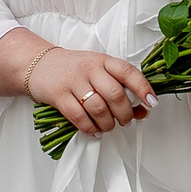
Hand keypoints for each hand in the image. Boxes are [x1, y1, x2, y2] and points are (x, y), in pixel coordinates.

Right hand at [25, 45, 153, 138]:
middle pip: (115, 94)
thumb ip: (120, 89)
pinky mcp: (59, 95)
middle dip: (125, 113)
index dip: (143, 87)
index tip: (151, 102)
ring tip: (109, 126)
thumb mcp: (98, 72)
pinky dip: (90, 128)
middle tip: (126, 121)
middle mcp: (89, 69)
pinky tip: (94, 130)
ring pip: (98, 108)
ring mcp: (73, 81)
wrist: (39, 64)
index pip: (128, 72)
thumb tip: (143, 111)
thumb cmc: (74, 69)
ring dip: (108, 123)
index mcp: (103, 60)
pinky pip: (78, 117)